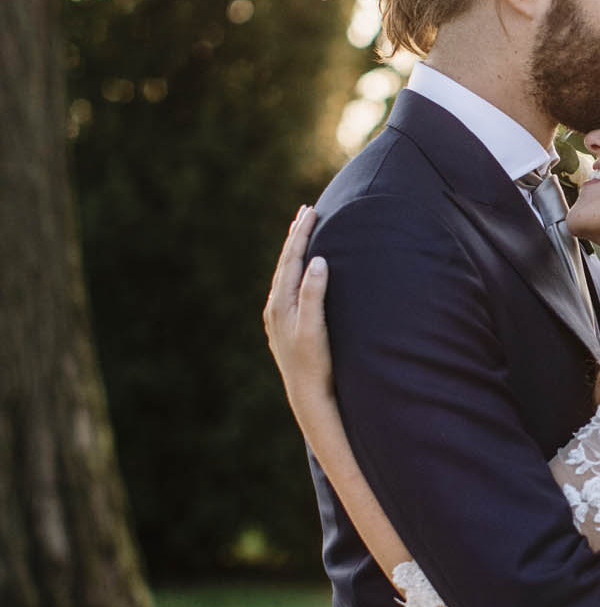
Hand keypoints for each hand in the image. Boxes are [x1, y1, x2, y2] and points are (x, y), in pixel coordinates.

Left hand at [262, 207, 333, 402]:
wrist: (307, 395)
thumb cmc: (315, 363)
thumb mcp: (314, 328)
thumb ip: (313, 294)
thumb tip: (317, 261)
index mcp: (281, 303)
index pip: (291, 259)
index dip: (301, 234)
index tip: (311, 211)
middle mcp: (275, 307)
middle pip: (285, 263)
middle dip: (296, 237)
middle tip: (306, 212)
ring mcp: (278, 317)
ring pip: (285, 275)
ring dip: (294, 253)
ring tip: (301, 234)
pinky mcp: (285, 326)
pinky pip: (288, 288)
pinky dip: (294, 271)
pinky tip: (299, 271)